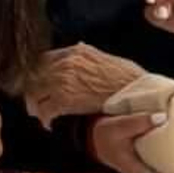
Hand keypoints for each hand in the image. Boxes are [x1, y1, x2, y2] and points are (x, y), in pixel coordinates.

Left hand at [24, 43, 144, 127]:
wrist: (140, 94)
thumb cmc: (131, 80)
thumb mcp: (108, 58)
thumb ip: (89, 54)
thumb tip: (80, 48)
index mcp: (75, 52)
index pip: (44, 59)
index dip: (38, 73)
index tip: (36, 82)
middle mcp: (66, 63)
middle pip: (35, 76)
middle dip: (33, 90)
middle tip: (34, 101)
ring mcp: (63, 80)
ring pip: (36, 93)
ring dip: (36, 105)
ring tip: (40, 114)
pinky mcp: (65, 99)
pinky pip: (46, 110)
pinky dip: (46, 119)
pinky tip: (50, 124)